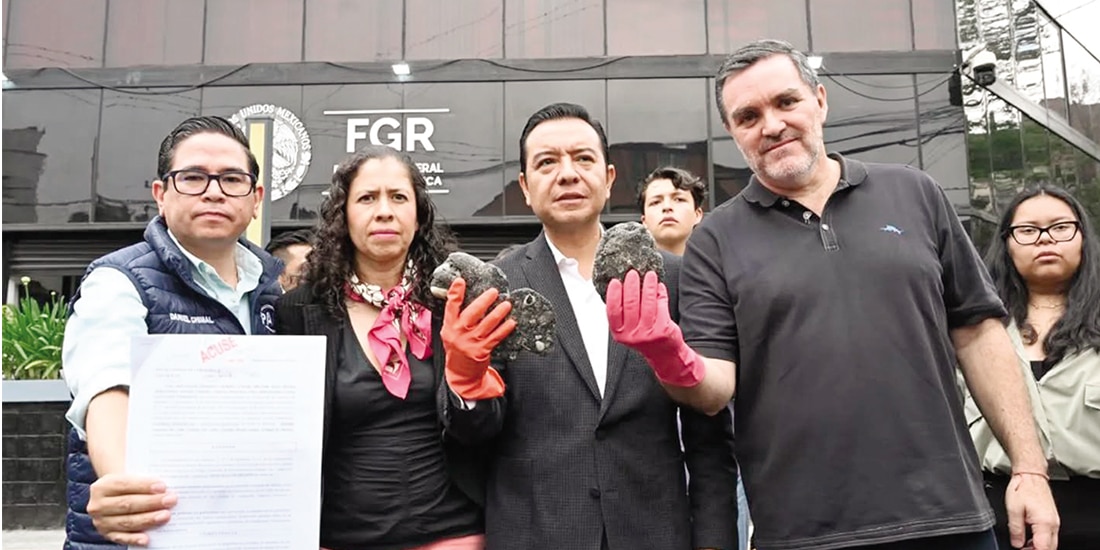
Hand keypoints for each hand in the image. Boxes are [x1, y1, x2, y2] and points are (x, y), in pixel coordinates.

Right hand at [86, 473, 175, 545]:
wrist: (113, 497)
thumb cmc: (129, 485)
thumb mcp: (130, 477)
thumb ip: (144, 481)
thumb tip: (165, 488)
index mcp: (102, 486)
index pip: (124, 484)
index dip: (143, 486)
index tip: (162, 487)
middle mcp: (98, 505)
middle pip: (127, 503)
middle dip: (150, 502)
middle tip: (170, 500)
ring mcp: (101, 522)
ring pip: (126, 521)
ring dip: (148, 519)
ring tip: (166, 516)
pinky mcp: (107, 535)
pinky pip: (122, 538)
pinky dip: (134, 539)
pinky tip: (147, 539)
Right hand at [441, 277, 514, 399]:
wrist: (460, 373)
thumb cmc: (457, 349)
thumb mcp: (450, 332)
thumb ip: (455, 317)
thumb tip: (463, 297)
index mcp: (449, 326)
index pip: (450, 307)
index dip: (455, 293)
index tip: (460, 281)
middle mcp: (458, 333)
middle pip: (472, 313)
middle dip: (484, 301)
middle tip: (494, 292)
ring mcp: (470, 343)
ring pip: (487, 324)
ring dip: (499, 313)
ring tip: (506, 304)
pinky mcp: (481, 351)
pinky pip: (496, 337)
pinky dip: (504, 329)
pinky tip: (511, 322)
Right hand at [606, 270, 704, 386]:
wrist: (664, 355)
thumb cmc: (644, 337)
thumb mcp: (628, 329)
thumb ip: (624, 312)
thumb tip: (622, 286)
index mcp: (619, 333)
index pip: (613, 311)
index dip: (613, 294)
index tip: (616, 281)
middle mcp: (632, 334)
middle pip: (630, 304)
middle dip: (632, 285)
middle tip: (633, 273)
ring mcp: (648, 332)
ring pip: (647, 303)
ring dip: (648, 286)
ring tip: (649, 275)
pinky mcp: (663, 329)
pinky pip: (661, 306)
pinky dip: (660, 294)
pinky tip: (659, 286)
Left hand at [1005, 472, 1058, 549]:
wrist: (1031, 475)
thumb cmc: (1023, 487)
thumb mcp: (1013, 510)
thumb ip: (1015, 530)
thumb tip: (1017, 544)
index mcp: (1044, 523)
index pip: (1043, 548)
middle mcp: (1053, 524)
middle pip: (1050, 548)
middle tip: (1022, 549)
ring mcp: (1054, 521)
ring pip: (1051, 543)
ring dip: (1038, 547)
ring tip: (1023, 545)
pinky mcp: (1052, 518)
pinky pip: (1049, 535)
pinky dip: (1040, 540)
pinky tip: (1029, 539)